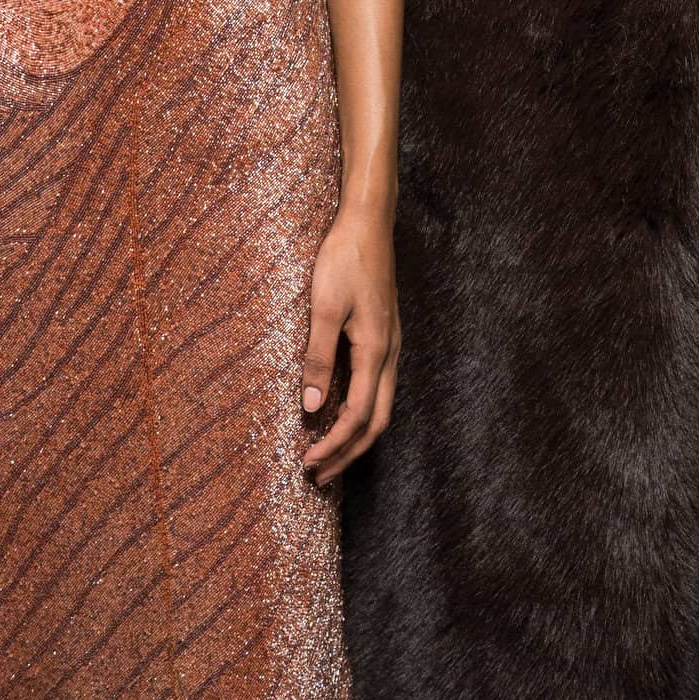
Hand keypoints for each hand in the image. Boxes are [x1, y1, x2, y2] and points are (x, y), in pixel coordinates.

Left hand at [301, 204, 400, 486]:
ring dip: (354, 434)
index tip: (308, 462)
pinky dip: (358, 410)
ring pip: (380, 406)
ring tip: (326, 454)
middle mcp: (390, 354)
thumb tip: (312, 407)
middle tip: (319, 476)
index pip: (359, 415)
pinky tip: (337, 411)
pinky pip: (376, 386)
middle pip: (377, 421)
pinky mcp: (383, 336)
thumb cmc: (344, 260)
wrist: (368, 223)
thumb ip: (318, 358)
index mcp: (376, 351)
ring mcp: (390, 345)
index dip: (334, 444)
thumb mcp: (324, 308)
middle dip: (348, 452)